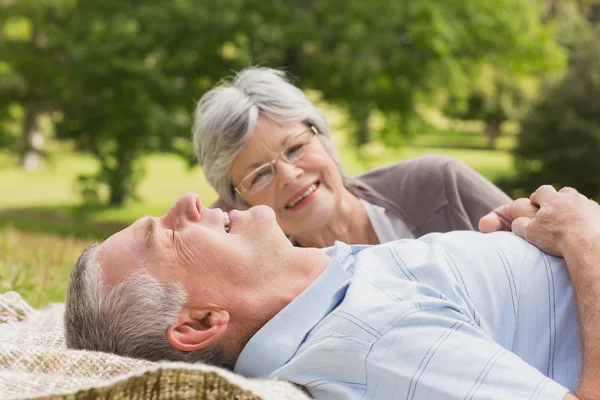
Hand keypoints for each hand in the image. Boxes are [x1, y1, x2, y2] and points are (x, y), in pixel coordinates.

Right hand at [481, 185, 599, 256]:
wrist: (588, 246)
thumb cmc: (557, 238)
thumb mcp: (530, 233)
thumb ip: (520, 225)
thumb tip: (516, 223)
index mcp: (553, 199)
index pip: (542, 191)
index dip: (537, 197)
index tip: (535, 205)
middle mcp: (572, 198)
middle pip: (564, 193)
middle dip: (558, 200)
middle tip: (554, 213)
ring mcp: (588, 205)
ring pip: (579, 202)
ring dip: (574, 209)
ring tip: (570, 223)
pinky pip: (592, 213)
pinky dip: (587, 218)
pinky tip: (584, 230)